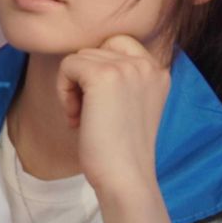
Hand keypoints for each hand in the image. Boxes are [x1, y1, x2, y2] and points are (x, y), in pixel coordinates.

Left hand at [54, 34, 169, 196]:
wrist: (126, 178)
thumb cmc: (120, 150)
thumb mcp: (129, 105)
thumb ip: (120, 78)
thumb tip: (83, 58)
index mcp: (159, 71)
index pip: (117, 44)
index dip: (98, 71)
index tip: (100, 105)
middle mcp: (148, 64)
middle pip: (95, 50)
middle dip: (83, 81)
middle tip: (87, 115)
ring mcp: (128, 67)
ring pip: (79, 57)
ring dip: (72, 88)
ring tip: (84, 119)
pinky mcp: (104, 75)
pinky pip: (67, 66)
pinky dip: (63, 92)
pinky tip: (76, 118)